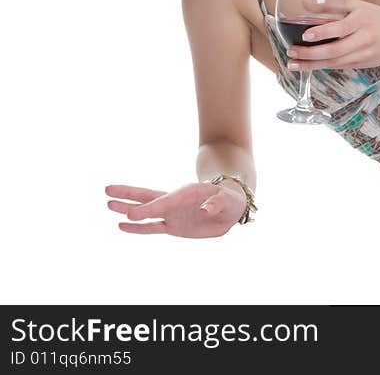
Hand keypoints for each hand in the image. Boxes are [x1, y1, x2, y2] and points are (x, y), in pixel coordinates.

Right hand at [105, 182, 246, 237]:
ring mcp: (172, 213)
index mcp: (187, 193)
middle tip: (107, 191)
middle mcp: (175, 201)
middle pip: (148, 198)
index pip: (164, 201)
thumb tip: (205, 210)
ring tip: (108, 205)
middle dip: (128, 194)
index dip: (147, 209)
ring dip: (127, 209)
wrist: (232, 208)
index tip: (130, 215)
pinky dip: (138, 228)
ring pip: (146, 212)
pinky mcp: (174, 225)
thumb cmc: (230, 200)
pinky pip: (153, 228)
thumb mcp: (228, 200)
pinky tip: (121, 226)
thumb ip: (216, 203)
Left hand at [286, 0, 379, 70]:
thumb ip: (331, 5)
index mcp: (362, 21)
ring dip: (311, 64)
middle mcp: (363, 39)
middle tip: (291, 51)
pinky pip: (339, 66)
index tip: (306, 35)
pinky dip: (322, 66)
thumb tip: (305, 4)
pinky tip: (307, 65)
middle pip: (335, 50)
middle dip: (310, 53)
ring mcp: (363, 55)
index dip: (322, 32)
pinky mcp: (362, 64)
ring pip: (334, 62)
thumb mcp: (358, 6)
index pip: (340, 28)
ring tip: (293, 63)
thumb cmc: (378, 18)